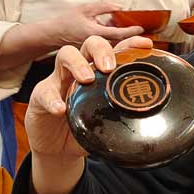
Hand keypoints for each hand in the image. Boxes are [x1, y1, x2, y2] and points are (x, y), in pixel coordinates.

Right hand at [25, 35, 154, 159]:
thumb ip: (124, 117)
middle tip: (109, 67)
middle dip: (101, 50)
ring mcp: (59, 81)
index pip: (114, 51)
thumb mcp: (108, 123)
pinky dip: (53, 100)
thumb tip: (153, 121)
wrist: (58, 149)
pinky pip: (45, 92)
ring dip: (78, 64)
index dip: (129, 44)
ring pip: (65, 55)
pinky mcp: (41, 97)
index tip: (145, 44)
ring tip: (86, 79)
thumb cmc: (86, 129)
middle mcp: (80, 71)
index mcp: (99, 74)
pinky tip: (61, 109)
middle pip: (89, 44)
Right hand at [46, 1, 144, 47]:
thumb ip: (103, 7)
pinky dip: (116, 38)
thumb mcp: (85, 9)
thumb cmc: (67, 21)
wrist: (53, 35)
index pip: (118, 34)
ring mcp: (96, 50)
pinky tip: (120, 32)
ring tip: (135, 31)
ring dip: (125, 38)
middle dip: (132, 36)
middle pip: (120, 41)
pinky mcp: (94, 52)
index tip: (141, 28)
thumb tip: (120, 7)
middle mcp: (97, 44)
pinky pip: (109, 45)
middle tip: (144, 30)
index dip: (131, 31)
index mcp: (94, 33)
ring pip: (115, 44)